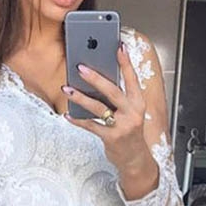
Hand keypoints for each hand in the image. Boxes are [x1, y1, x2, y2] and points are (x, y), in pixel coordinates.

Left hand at [61, 41, 154, 176]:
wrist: (135, 159)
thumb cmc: (130, 133)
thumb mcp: (132, 113)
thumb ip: (121, 99)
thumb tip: (99, 81)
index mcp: (138, 103)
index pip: (132, 79)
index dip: (126, 63)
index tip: (119, 46)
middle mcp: (132, 113)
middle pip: (112, 91)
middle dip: (96, 78)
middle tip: (81, 67)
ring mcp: (121, 126)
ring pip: (98, 108)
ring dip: (80, 98)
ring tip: (67, 88)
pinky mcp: (111, 138)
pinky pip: (91, 126)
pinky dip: (78, 120)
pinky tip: (68, 115)